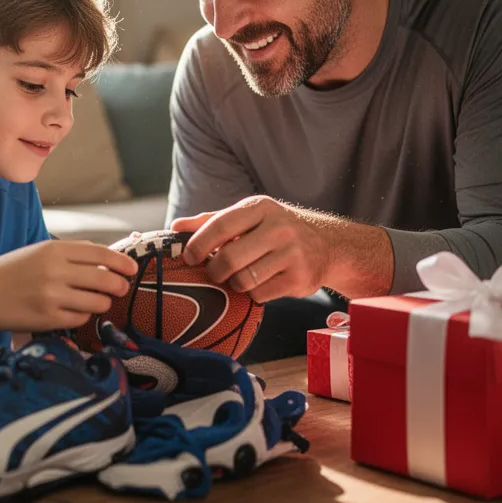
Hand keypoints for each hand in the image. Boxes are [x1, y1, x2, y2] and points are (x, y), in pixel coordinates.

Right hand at [0, 240, 137, 331]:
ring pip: (97, 302)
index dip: (121, 262)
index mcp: (53, 249)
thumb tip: (105, 257)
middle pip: (105, 278)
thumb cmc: (9, 272)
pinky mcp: (48, 319)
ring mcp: (52, 296)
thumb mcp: (37, 252)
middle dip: (119, 285)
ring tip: (97, 301)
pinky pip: (81, 319)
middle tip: (121, 288)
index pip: (99, 253)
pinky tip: (73, 312)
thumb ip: (69, 253)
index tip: (132, 268)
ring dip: (103, 303)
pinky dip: (82, 317)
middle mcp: (55, 271)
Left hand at [172, 196, 329, 302]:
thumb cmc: (274, 230)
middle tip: (213, 273)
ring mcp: (291, 253)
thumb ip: (212, 221)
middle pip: (229, 258)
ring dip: (235, 284)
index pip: (219, 226)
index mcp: (260, 207)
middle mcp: (278, 227)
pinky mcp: (299, 278)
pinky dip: (254, 294)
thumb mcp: (248, 217)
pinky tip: (261, 284)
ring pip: (243, 280)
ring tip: (240, 277)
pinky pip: (260, 295)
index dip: (198, 245)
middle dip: (214, 271)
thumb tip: (175, 226)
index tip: (189, 257)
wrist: (326, 245)